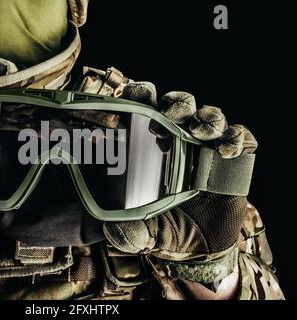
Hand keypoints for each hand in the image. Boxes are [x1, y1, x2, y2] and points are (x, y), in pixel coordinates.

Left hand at [104, 82, 257, 295]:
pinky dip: (236, 138)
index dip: (141, 95)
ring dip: (207, 118)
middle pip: (182, 105)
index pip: (148, 108)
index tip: (130, 94)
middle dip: (178, 103)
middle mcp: (181, 141)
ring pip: (211, 117)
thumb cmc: (167, 227)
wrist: (200, 247)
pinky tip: (225, 151)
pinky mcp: (233, 162)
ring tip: (200, 133)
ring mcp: (208, 149)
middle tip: (171, 115)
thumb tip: (112, 231)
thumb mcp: (144, 232)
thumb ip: (127, 233)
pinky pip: (241, 139)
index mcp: (154, 145)